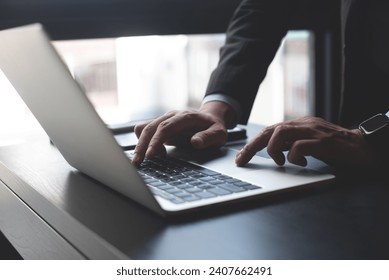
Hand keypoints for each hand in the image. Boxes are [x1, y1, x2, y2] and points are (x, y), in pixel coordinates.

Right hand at [132, 102, 234, 164]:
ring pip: (144, 129)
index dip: (156, 141)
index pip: (165, 127)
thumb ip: (209, 137)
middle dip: (142, 146)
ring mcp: (164, 120)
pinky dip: (145, 143)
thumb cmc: (214, 127)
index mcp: (185, 117)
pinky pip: (145, 131)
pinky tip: (157, 154)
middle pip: (150, 128)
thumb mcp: (219, 133)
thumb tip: (196, 142)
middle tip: (138, 163)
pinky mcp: (161, 126)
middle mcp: (172, 116)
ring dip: (140, 145)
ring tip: (147, 161)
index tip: (150, 155)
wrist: (211, 118)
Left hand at [235, 116, 373, 167]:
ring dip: (272, 149)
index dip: (253, 143)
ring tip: (278, 162)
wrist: (363, 146)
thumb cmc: (335, 148)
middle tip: (242, 160)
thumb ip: (292, 145)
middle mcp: (303, 124)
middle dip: (252, 146)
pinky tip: (299, 163)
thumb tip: (273, 152)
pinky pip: (300, 145)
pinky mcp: (323, 141)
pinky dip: (294, 155)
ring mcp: (313, 131)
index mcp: (299, 125)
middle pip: (270, 130)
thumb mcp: (309, 144)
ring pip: (280, 132)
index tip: (241, 157)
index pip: (269, 130)